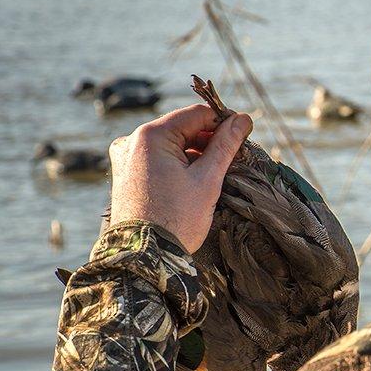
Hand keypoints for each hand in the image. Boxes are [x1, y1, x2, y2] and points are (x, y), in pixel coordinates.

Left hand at [108, 104, 252, 253]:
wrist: (144, 255)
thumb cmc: (177, 218)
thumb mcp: (208, 179)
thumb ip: (226, 145)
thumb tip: (244, 119)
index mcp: (150, 136)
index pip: (196, 115)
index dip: (223, 122)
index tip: (243, 134)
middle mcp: (132, 141)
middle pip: (182, 128)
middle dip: (209, 140)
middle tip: (233, 158)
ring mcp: (126, 158)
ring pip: (171, 144)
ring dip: (195, 154)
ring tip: (215, 174)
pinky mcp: (127, 174)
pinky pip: (158, 158)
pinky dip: (179, 164)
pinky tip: (195, 182)